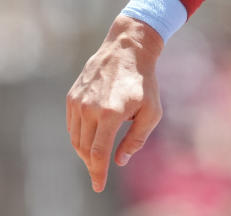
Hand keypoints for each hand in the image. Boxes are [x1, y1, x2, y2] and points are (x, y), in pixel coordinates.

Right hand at [66, 15, 163, 191]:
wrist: (127, 50)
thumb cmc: (144, 82)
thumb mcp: (152, 111)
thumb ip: (136, 139)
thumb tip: (120, 160)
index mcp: (111, 113)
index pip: (98, 152)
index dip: (97, 172)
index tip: (98, 186)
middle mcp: (90, 109)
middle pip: (85, 149)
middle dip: (92, 164)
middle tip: (99, 172)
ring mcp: (78, 102)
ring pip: (76, 139)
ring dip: (85, 152)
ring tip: (96, 157)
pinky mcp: (72, 97)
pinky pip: (72, 125)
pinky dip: (79, 137)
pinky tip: (90, 140)